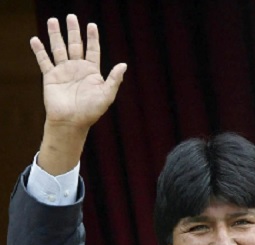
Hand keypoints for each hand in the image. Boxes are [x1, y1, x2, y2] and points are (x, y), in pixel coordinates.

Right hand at [31, 14, 126, 174]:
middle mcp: (77, 69)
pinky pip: (44, 61)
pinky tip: (35, 40)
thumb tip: (124, 64)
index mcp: (92, 72)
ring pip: (59, 49)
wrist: (71, 122)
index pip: (93, 50)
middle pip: (75, 45)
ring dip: (56, 35)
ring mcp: (63, 72)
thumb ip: (114, 79)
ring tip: (53, 20)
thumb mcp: (107, 95)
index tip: (92, 25)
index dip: (92, 38)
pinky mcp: (51, 77)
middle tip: (71, 17)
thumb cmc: (91, 111)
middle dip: (74, 31)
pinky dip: (39, 51)